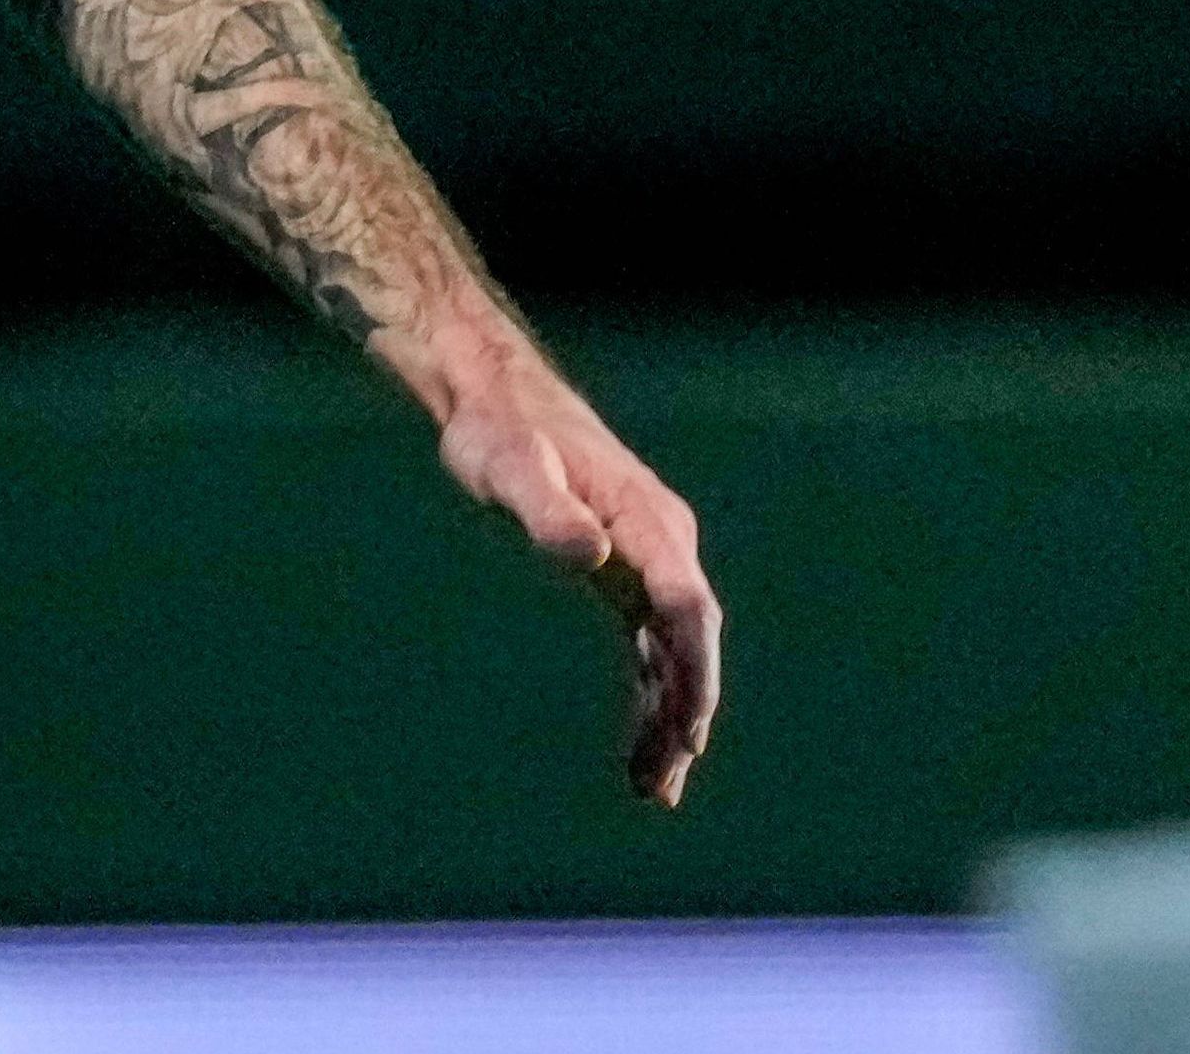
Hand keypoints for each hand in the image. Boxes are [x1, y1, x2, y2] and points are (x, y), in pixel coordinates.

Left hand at [428, 341, 723, 805]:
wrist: (494, 400)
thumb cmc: (499, 434)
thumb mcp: (513, 470)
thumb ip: (551, 513)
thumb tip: (590, 554)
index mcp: (649, 522)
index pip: (688, 608)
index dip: (694, 673)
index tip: (690, 733)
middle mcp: (662, 543)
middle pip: (691, 640)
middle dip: (686, 712)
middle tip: (666, 784)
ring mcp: (648, 559)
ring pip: (675, 651)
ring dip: (670, 715)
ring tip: (655, 790)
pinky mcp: (625, 573)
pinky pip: (652, 644)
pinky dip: (652, 693)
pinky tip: (641, 745)